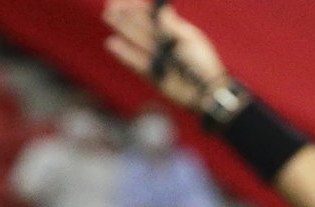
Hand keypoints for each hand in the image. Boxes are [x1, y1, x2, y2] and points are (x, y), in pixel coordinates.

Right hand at [103, 0, 227, 110]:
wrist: (206, 90)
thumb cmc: (202, 62)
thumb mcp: (190, 39)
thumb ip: (172, 25)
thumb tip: (160, 8)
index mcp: (174, 32)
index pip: (153, 16)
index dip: (139, 7)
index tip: (125, 0)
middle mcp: (163, 44)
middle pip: (141, 26)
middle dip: (127, 15)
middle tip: (111, 6)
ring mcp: (157, 58)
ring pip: (136, 40)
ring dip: (123, 29)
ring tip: (109, 16)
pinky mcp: (152, 74)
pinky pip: (135, 62)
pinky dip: (124, 53)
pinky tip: (112, 43)